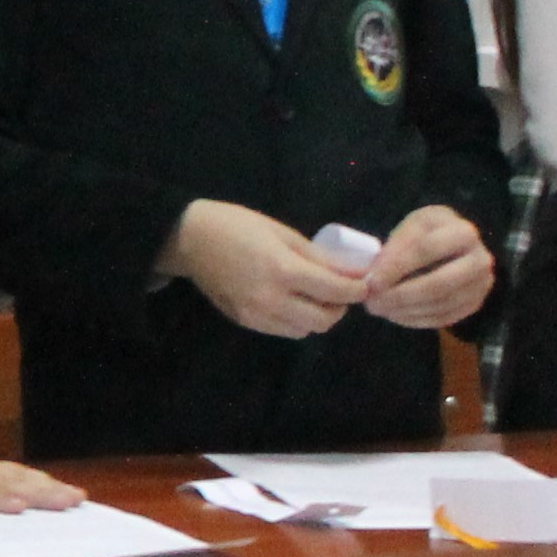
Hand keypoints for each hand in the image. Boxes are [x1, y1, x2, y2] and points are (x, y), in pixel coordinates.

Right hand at [156, 200, 363, 338]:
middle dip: (339, 307)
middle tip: (339, 291)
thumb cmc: (237, 225)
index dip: (358, 289)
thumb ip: (319, 257)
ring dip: (318, 317)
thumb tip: (356, 272)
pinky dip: (297, 321)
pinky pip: (284, 331)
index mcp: (283, 270)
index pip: (336, 292)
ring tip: (314, 297)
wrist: (189, 239)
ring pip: (306, 331)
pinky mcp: (246, 322)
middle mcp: (271, 299)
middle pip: (324, 320)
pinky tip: (291, 302)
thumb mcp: (282, 233)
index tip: (367, 283)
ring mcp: (257, 315)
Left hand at [358, 203, 494, 330]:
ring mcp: (481, 285)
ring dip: (405, 311)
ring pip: (440, 305)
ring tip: (378, 308)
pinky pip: (444, 318)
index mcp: (463, 232)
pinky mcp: (475, 303)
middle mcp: (480, 260)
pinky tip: (395, 315)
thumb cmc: (429, 233)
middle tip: (372, 302)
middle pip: (439, 284)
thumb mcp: (411, 228)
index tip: (371, 282)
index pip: (426, 250)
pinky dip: (415, 319)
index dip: (396, 267)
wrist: (455, 245)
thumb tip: (373, 280)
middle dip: (401, 296)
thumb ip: (393, 249)